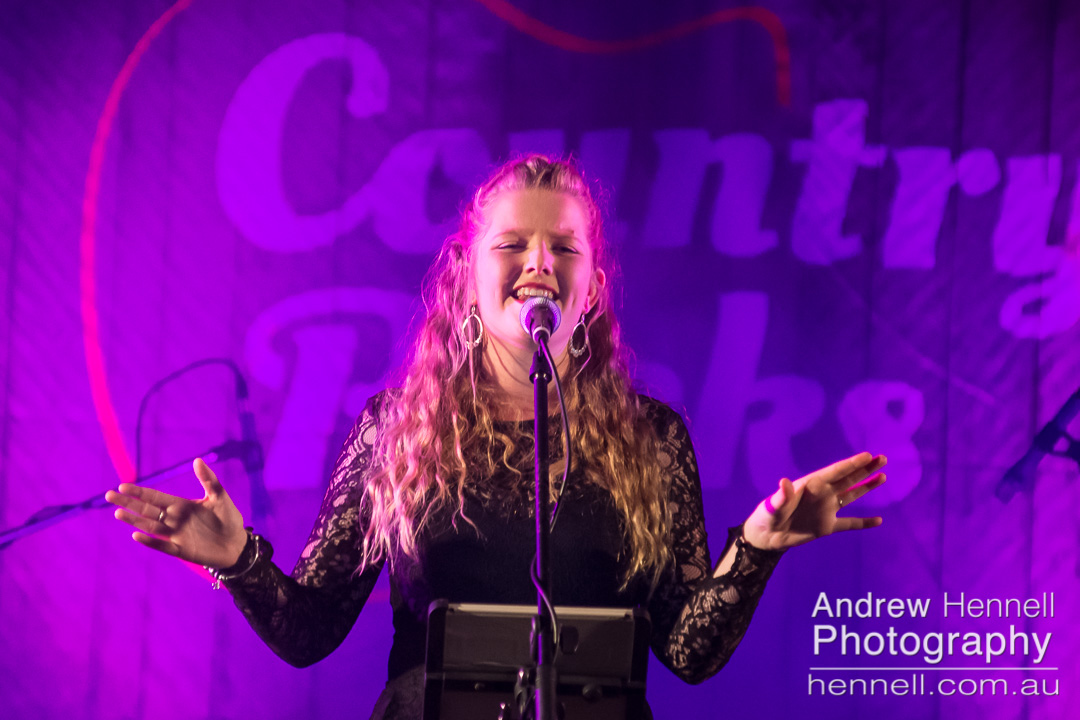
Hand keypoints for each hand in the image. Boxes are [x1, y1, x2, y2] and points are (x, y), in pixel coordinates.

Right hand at [105, 458, 248, 568]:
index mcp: (181, 505)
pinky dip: (150, 541)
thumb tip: (197, 460)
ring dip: (135, 521)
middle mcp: (174, 519)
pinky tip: (137, 536)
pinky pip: (162, 545)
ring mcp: (176, 535)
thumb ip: (208, 480)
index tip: (122, 486)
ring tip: (118, 513)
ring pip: (150, 527)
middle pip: (147, 510)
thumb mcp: (219, 497)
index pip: (155, 497)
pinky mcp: (181, 550)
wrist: (237, 544)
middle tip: (109, 496)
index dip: (139, 492)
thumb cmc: (228, 519)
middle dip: (129, 503)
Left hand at [743, 452, 886, 550]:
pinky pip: (850, 523)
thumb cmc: (768, 514)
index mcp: (811, 485)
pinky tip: (878, 521)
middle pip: (848, 479)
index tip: (867, 456)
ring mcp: (827, 509)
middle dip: (864, 469)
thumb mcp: (774, 504)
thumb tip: (784, 482)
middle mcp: (822, 494)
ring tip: (882, 476)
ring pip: (851, 495)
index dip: (851, 464)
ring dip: (866, 487)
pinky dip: (864, 523)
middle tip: (882, 458)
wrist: (768, 535)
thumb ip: (782, 495)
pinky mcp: (827, 526)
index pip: (835, 472)